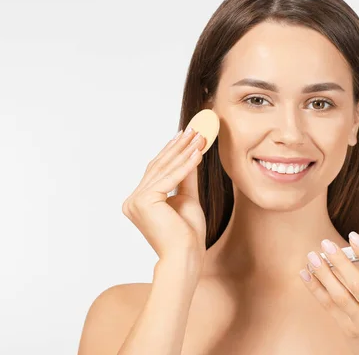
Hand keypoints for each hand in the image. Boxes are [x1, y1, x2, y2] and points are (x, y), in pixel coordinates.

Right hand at [121, 126, 207, 274]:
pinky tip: (198, 153)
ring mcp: (135, 201)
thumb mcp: (187, 198)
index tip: (185, 135)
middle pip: (159, 167)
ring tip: (200, 137)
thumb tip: (191, 153)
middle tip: (194, 129)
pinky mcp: (144, 202)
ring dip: (184, 151)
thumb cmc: (187, 234)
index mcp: (138, 202)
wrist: (186, 256)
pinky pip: (170, 179)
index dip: (172, 151)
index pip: (157, 171)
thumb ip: (185, 177)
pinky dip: (186, 165)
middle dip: (179, 147)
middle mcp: (132, 201)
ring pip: (164, 170)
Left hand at [299, 232, 358, 354]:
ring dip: (324, 274)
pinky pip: (329, 307)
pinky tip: (306, 274)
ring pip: (340, 296)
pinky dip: (316, 289)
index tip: (354, 236)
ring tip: (313, 256)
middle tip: (326, 243)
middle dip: (341, 261)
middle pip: (358, 284)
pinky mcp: (347, 331)